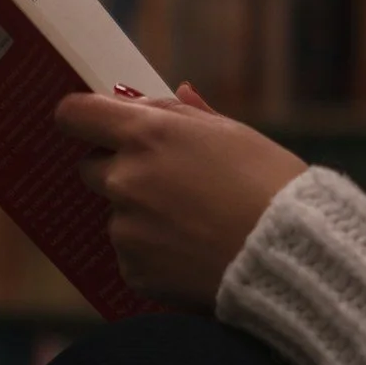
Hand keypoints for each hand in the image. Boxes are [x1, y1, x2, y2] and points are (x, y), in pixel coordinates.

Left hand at [54, 83, 308, 308]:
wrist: (290, 256)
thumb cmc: (271, 185)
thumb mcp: (236, 134)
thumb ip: (188, 115)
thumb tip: (173, 94)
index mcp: (147, 134)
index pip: (75, 114)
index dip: (82, 118)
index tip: (94, 125)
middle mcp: (125, 179)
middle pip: (91, 167)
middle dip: (119, 169)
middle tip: (168, 181)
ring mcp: (125, 229)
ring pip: (117, 215)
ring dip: (142, 216)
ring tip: (197, 225)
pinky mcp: (133, 271)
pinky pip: (132, 255)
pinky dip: (155, 254)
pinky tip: (195, 254)